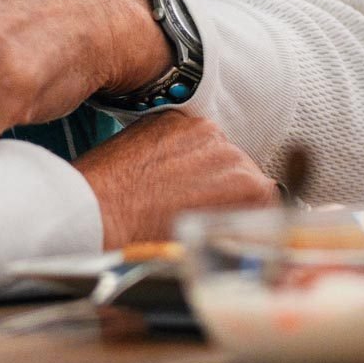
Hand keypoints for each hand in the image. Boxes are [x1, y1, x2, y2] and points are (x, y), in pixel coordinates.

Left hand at [71, 111, 278, 246]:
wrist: (97, 214)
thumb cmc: (146, 241)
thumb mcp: (206, 245)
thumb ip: (234, 229)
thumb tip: (244, 229)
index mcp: (250, 191)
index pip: (266, 196)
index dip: (245, 209)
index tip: (228, 214)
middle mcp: (232, 154)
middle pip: (240, 169)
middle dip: (222, 185)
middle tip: (191, 204)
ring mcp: (201, 131)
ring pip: (214, 148)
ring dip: (201, 163)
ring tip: (169, 187)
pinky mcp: (172, 118)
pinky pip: (186, 133)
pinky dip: (177, 147)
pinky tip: (156, 169)